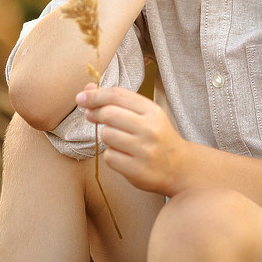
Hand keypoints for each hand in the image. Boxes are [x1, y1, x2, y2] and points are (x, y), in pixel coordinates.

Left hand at [76, 83, 192, 196]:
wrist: (180, 168)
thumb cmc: (157, 136)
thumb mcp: (145, 114)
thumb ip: (118, 102)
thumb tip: (87, 90)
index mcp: (152, 111)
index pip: (117, 95)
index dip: (95, 95)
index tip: (81, 97)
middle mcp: (150, 129)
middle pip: (109, 114)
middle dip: (96, 114)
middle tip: (93, 116)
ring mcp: (144, 151)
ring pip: (106, 135)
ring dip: (106, 136)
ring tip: (118, 139)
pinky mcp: (137, 170)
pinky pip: (109, 157)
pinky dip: (111, 155)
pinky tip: (123, 156)